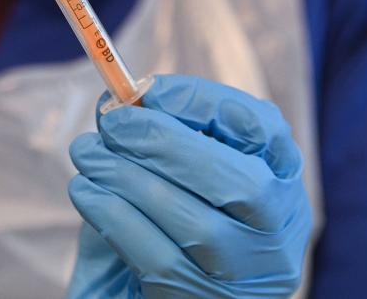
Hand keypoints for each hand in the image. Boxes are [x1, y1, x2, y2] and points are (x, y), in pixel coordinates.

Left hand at [67, 75, 311, 297]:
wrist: (132, 292)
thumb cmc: (158, 224)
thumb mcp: (169, 172)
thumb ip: (155, 136)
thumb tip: (117, 101)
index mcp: (281, 188)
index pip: (267, 133)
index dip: (210, 105)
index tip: (151, 89)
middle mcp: (277, 240)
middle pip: (244, 184)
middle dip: (169, 143)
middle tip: (113, 123)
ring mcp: (246, 282)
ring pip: (200, 226)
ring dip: (131, 178)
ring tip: (88, 154)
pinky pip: (159, 260)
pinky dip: (114, 216)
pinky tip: (85, 192)